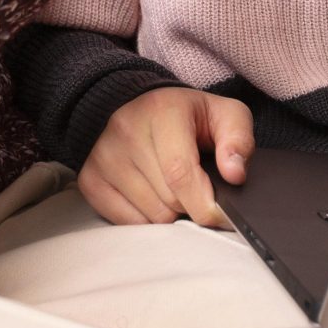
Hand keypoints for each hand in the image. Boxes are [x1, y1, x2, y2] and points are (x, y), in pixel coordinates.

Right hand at [78, 88, 254, 227]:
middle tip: (195, 186)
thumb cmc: (184, 114)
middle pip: (169, 200)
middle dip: (191, 204)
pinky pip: (128, 223)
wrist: (132, 104)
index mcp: (162, 111)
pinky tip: (151, 195)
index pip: (180, 173)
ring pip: (151, 216)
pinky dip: (146, 218)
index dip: (205, 203)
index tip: (221, 214)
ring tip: (172, 186)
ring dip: (170, 211)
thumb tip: (235, 175)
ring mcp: (103, 157)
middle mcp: (126, 132)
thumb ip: (238, 139)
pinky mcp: (89, 180)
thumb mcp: (222, 113)